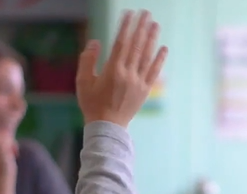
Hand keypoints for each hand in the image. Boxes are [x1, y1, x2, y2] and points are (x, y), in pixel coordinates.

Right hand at [76, 10, 168, 126]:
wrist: (107, 127)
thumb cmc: (92, 104)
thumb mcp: (83, 82)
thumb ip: (87, 60)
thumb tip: (95, 42)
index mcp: (112, 70)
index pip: (121, 42)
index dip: (126, 27)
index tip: (129, 14)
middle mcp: (128, 74)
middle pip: (136, 46)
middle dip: (141, 27)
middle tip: (146, 13)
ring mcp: (138, 82)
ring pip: (147, 56)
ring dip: (152, 39)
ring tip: (155, 24)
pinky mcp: (145, 90)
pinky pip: (154, 72)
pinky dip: (159, 59)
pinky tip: (163, 48)